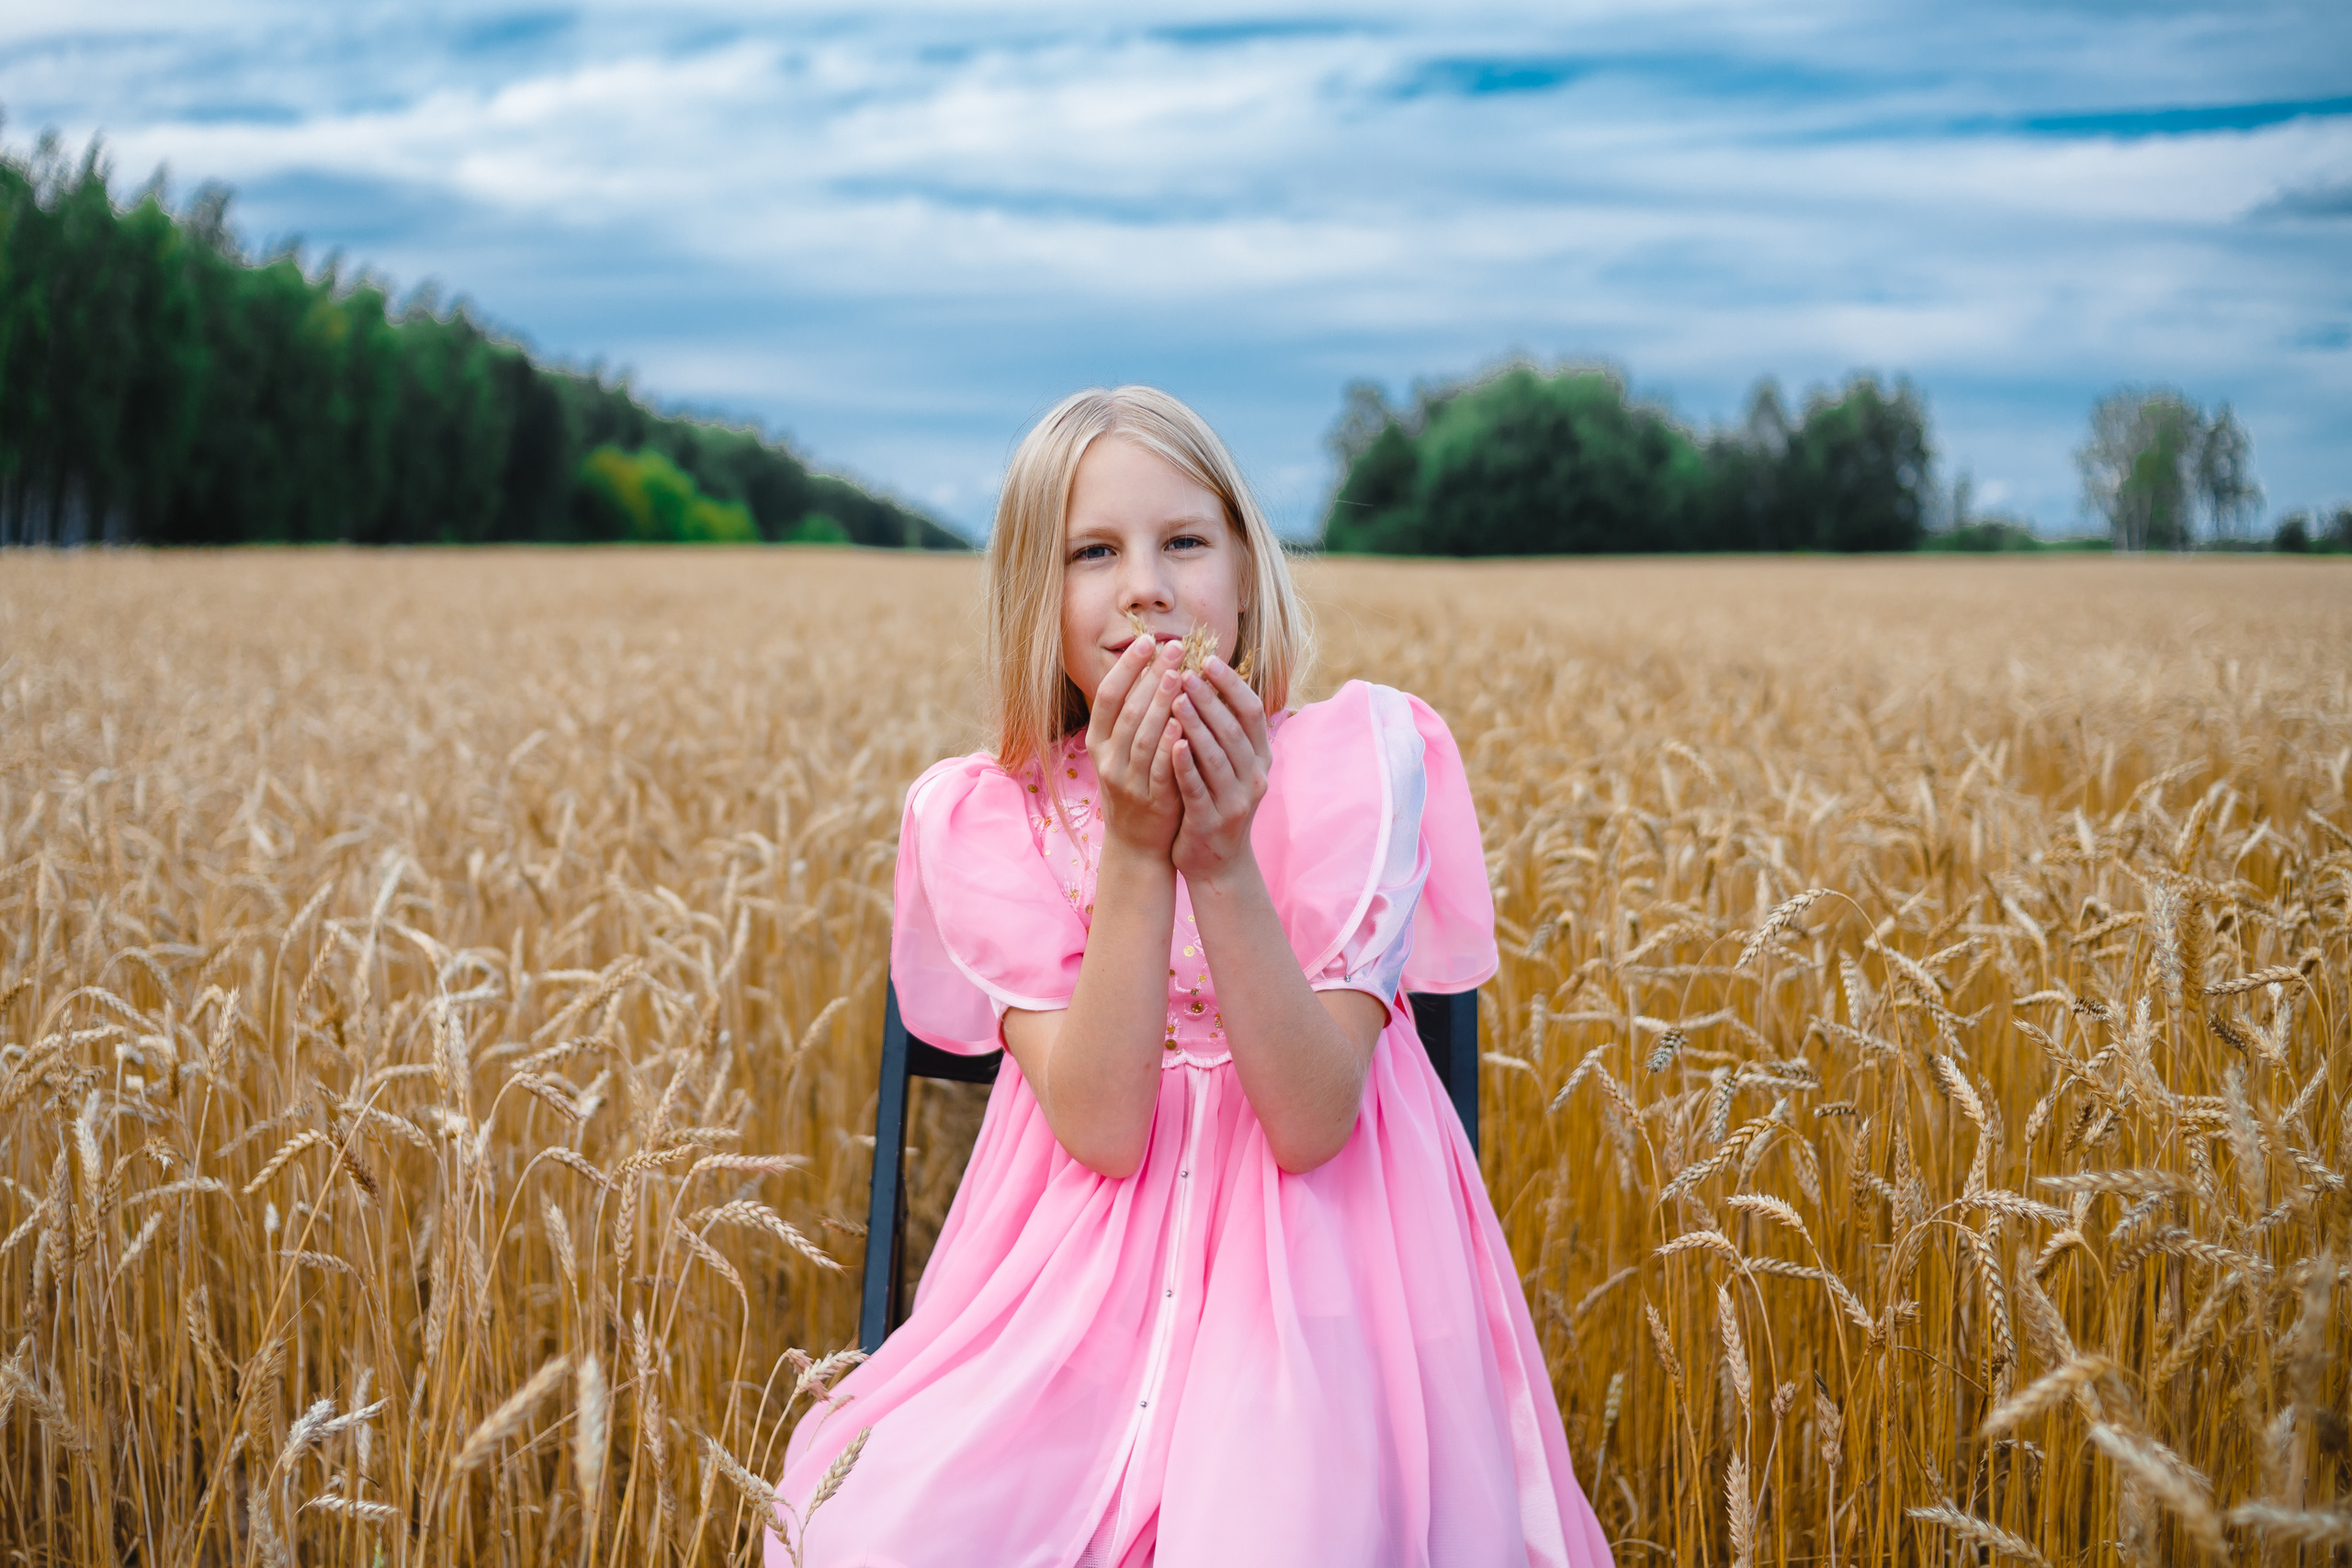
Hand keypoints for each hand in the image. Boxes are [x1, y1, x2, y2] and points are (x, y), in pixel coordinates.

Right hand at [1086, 636, 1186, 856]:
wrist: (1137, 843)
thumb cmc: (1136, 785)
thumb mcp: (1122, 750)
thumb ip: (1132, 714)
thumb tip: (1153, 665)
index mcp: (1098, 742)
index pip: (1108, 695)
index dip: (1127, 667)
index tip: (1147, 640)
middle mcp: (1107, 759)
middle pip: (1127, 710)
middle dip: (1151, 676)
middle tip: (1174, 647)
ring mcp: (1127, 781)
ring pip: (1142, 735)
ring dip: (1160, 703)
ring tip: (1180, 675)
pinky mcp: (1151, 800)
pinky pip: (1159, 767)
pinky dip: (1170, 744)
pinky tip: (1183, 722)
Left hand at [1168, 656, 1271, 882]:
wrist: (1217, 863)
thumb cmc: (1217, 801)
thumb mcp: (1230, 764)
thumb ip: (1223, 729)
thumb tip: (1205, 677)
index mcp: (1260, 757)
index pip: (1252, 711)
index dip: (1232, 684)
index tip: (1207, 659)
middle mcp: (1254, 776)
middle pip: (1234, 729)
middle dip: (1209, 698)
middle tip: (1185, 671)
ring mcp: (1236, 801)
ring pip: (1217, 756)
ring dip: (1197, 726)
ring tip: (1175, 698)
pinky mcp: (1212, 821)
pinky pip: (1198, 789)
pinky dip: (1186, 765)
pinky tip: (1172, 744)